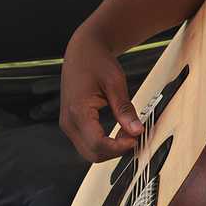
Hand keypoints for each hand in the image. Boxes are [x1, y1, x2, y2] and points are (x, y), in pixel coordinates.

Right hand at [59, 27, 142, 161]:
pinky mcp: (72, 124)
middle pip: (92, 154)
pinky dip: (105, 143)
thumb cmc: (97, 63)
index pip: (97, 144)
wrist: (82, 52)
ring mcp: (68, 124)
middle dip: (116, 151)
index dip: (119, 147)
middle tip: (135, 136)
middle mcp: (68, 122)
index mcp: (78, 111)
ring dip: (111, 149)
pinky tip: (120, 131)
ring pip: (89, 152)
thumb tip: (137, 131)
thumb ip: (125, 109)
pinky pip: (87, 143)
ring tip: (129, 132)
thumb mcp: (116, 83)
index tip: (137, 138)